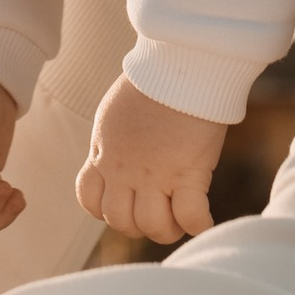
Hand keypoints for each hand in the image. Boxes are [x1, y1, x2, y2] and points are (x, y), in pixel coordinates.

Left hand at [77, 73, 228, 246]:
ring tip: (179, 220)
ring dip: (166, 230)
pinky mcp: (188, 174)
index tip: (126, 203)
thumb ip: (113, 141)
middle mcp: (124, 170)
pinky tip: (204, 220)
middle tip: (158, 214)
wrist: (179, 65)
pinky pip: (190, 217)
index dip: (106, 210)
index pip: (90, 200)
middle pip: (120, 221)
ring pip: (152, 226)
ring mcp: (155, 175)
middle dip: (137, 226)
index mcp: (103, 153)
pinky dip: (199, 225)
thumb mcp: (114, 114)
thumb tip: (121, 153)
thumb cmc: (154, 80)